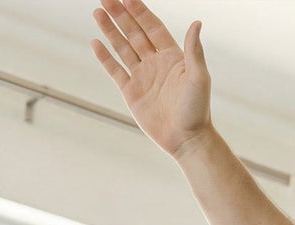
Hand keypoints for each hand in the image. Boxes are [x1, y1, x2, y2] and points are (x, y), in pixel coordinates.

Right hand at [90, 0, 210, 160]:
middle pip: (135, 33)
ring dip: (110, 30)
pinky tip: (95, 42)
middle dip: (121, 15)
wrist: (187, 140)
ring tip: (98, 12)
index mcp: (172, 57)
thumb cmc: (197, 110)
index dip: (140, 12)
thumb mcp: (198, 78)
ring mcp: (143, 77)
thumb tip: (197, 23)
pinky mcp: (132, 93)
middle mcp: (156, 64)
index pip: (153, 28)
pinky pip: (115, 70)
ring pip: (123, 48)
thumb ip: (194, 50)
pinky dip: (105, 57)